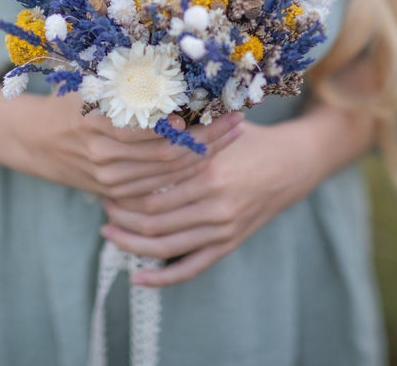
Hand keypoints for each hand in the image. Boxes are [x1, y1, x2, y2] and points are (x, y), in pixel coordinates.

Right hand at [21, 94, 245, 199]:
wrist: (31, 141)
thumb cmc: (65, 104)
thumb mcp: (90, 86)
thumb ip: (127, 85)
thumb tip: (174, 72)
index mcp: (98, 125)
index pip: (157, 129)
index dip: (193, 122)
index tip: (221, 106)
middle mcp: (104, 157)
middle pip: (169, 154)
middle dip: (209, 139)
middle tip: (239, 122)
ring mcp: (109, 181)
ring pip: (168, 174)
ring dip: (203, 157)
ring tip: (231, 139)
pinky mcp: (112, 194)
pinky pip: (157, 188)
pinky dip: (183, 175)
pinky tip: (205, 160)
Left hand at [99, 103, 374, 286]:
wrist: (294, 163)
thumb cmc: (249, 138)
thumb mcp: (217, 126)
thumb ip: (182, 127)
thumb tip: (137, 118)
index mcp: (208, 172)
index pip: (152, 190)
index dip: (124, 191)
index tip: (106, 182)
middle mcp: (215, 204)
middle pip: (152, 221)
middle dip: (122, 216)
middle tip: (102, 206)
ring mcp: (223, 228)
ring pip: (165, 247)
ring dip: (132, 243)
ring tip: (110, 233)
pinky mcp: (229, 244)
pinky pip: (191, 268)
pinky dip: (162, 278)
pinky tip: (137, 278)